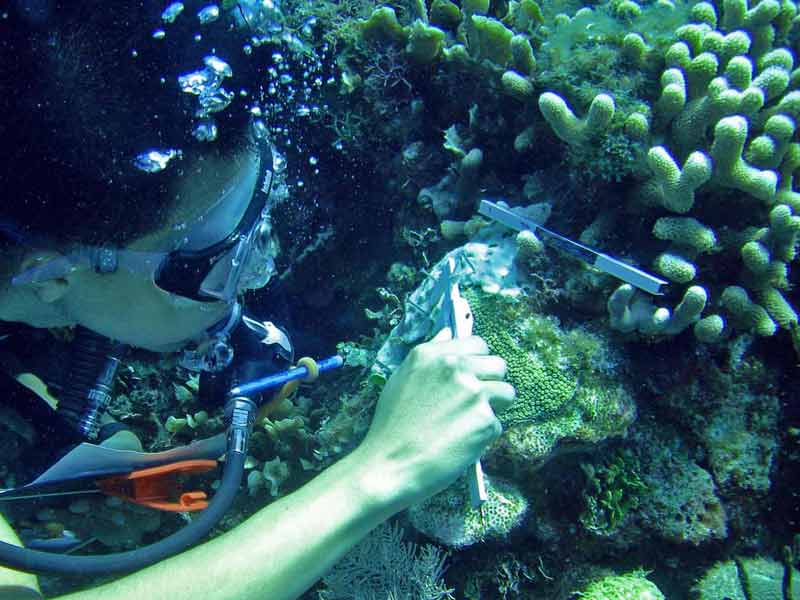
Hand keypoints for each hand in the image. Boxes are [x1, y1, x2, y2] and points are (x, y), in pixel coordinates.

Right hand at [355, 329, 514, 509]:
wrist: (388, 465)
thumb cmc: (391, 427)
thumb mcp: (401, 379)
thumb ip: (430, 355)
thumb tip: (449, 333)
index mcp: (431, 354)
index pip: (476, 343)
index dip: (477, 361)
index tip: (472, 375)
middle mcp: (455, 367)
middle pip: (498, 364)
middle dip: (490, 382)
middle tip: (472, 403)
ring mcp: (473, 393)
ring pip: (506, 392)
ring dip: (493, 408)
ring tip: (468, 423)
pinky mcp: (486, 420)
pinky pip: (498, 423)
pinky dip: (483, 435)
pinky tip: (460, 442)